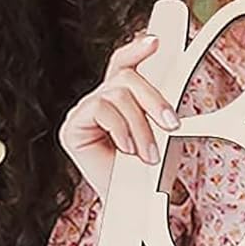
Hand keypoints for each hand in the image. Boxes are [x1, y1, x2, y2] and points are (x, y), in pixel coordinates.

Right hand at [58, 30, 179, 204]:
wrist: (129, 203)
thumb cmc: (143, 171)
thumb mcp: (158, 133)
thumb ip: (158, 110)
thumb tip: (170, 99)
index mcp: (119, 98)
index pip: (123, 64)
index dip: (137, 50)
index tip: (156, 42)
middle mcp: (99, 100)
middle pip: (127, 78)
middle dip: (153, 99)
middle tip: (172, 124)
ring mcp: (84, 112)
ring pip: (118, 96)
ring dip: (140, 126)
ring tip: (148, 153)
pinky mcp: (72, 126)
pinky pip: (101, 110)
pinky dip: (120, 129)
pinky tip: (126, 149)